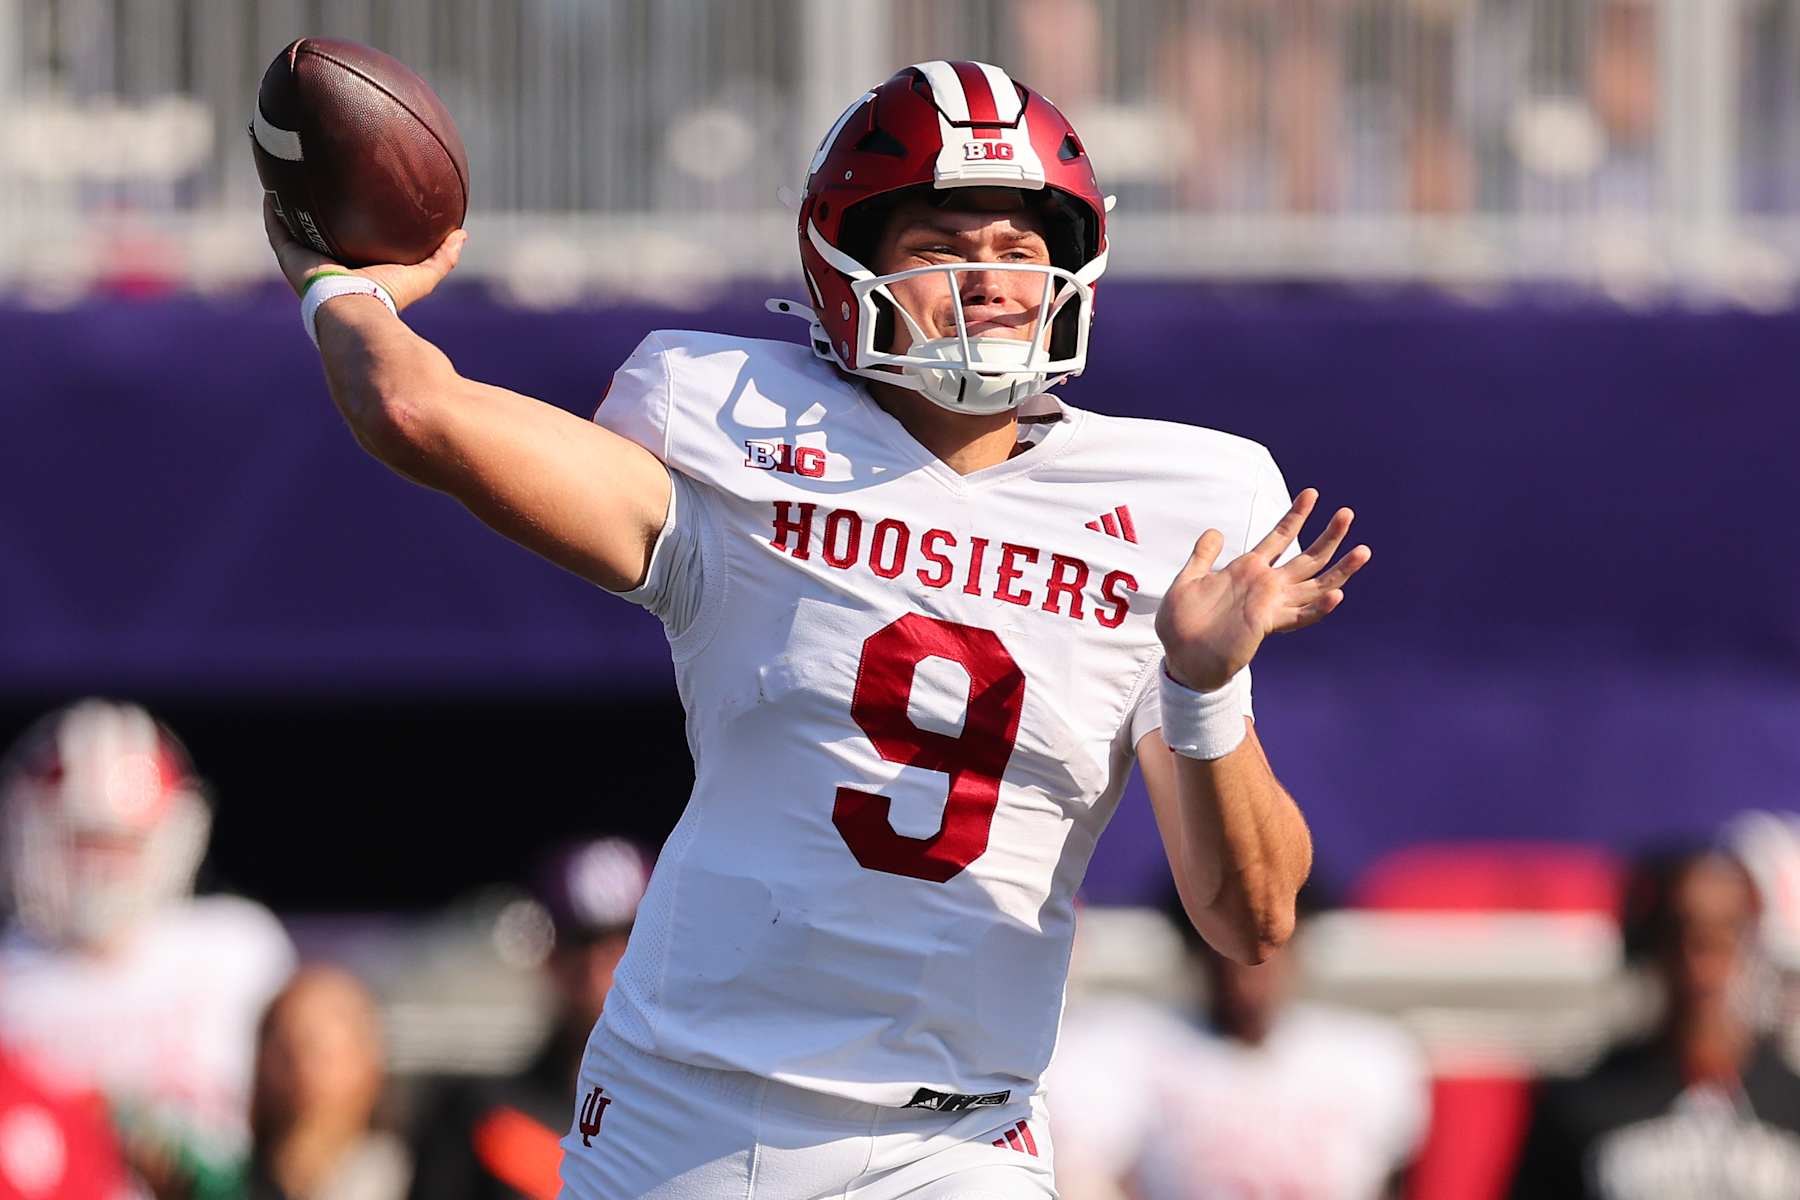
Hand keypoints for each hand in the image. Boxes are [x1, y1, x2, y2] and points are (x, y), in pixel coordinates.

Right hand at [262, 194, 465, 310]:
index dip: (349, 224)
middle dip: (316, 212)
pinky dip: (273, 211)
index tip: (354, 200)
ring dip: (289, 205)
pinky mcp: (289, 258)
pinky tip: (272, 189)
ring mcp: (305, 261)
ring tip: (288, 176)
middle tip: (318, 182)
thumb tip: (462, 235)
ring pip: (293, 228)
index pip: (350, 243)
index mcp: (354, 269)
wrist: (358, 309)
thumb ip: (443, 256)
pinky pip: (277, 229)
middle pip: (319, 233)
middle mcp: (328, 265)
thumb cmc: (389, 296)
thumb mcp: (423, 274)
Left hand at [1155, 489, 1370, 690]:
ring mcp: (1271, 606)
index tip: (1311, 493)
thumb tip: (1215, 531)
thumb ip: (1204, 556)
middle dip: (1329, 536)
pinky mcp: (1268, 625)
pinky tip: (1337, 595)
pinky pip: (1300, 616)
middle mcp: (1267, 587)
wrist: (1181, 658)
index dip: (1295, 516)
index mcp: (1250, 570)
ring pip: (1315, 586)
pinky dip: (1320, 607)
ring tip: (1363, 550)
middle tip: (1347, 513)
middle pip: (1307, 558)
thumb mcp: (1189, 580)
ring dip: (1339, 570)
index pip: (1280, 538)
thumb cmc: (1184, 623)